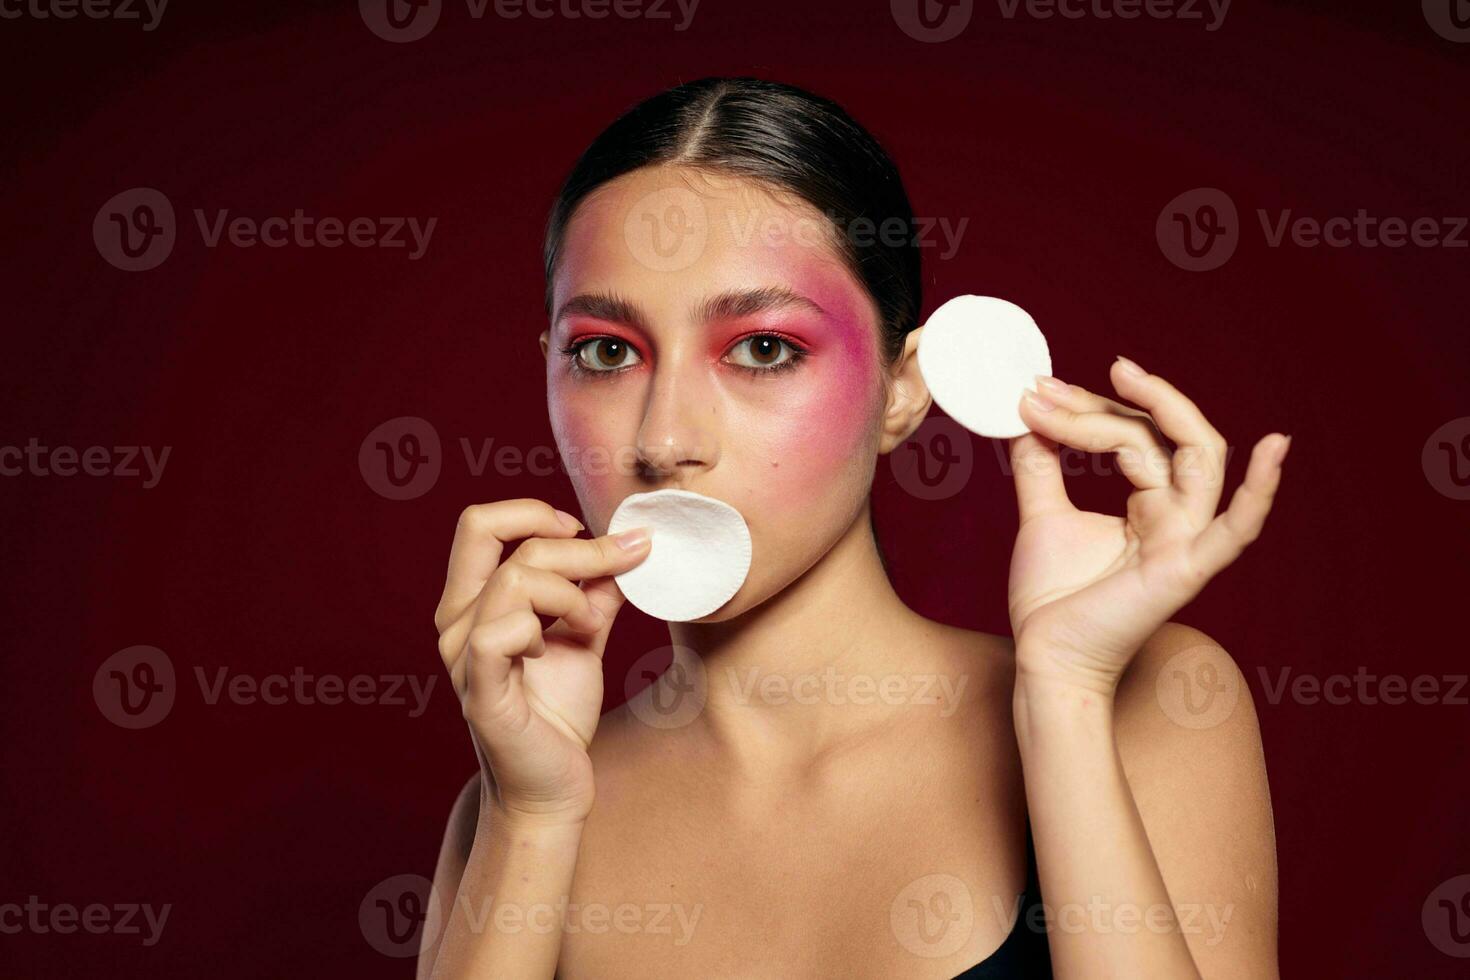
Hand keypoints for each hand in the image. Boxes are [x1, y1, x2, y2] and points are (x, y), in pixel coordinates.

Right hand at [433, 498, 651, 824]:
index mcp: (472, 602)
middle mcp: (456, 622)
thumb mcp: (582, 636)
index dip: (531, 513)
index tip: (581, 530)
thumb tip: (627, 546)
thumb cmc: (557, 712)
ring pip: (514, 581)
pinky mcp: (480, 690)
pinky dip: (540, 629)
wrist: (555, 784)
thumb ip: (594, 590)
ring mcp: (463, 656)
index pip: (479, 524)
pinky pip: (501, 632)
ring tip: (590, 624)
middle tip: (621, 565)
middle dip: (576, 548)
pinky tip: (553, 649)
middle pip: (502, 540)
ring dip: (570, 594)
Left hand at [1006, 356, 1289, 692]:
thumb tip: (1030, 415)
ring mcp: (1187, 541)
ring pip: (1194, 458)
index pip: (1135, 435)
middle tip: (1051, 385)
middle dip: (1112, 402)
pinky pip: (1236, 530)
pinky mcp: (1186, 569)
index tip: (1035, 391)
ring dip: (1156, 412)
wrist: (1044, 657)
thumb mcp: (1042, 516)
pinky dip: (1261, 490)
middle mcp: (1177, 516)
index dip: (1088, 407)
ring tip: (1119, 376)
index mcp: (1150, 504)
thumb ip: (1042, 465)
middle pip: (1162, 437)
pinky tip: (1276, 447)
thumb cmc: (1052, 599)